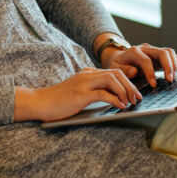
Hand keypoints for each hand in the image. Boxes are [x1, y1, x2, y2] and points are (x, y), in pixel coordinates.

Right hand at [14, 68, 142, 121]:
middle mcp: (87, 75)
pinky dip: (115, 99)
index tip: (134, 94)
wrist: (40, 102)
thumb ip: (94, 91)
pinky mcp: (80, 94)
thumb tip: (114, 99)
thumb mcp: (79, 92)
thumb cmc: (59, 101)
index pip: (114, 72)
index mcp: (88, 73)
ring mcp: (84, 83)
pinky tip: (120, 106)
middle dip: (130, 86)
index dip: (128, 82)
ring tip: (129, 102)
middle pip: (116, 73)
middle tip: (136, 99)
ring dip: (125, 91)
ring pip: (112, 80)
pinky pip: (103, 93)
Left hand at [103, 43, 176, 87]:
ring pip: (169, 52)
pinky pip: (172, 55)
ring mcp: (153, 50)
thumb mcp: (115, 68)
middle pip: (161, 53)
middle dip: (167, 67)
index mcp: (134, 52)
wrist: (119, 58)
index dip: (150, 73)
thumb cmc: (118, 65)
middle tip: (170, 80)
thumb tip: (135, 71)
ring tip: (175, 78)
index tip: (154, 85)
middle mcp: (145, 49)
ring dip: (174, 65)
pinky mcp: (159, 55)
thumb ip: (123, 70)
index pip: (145, 60)